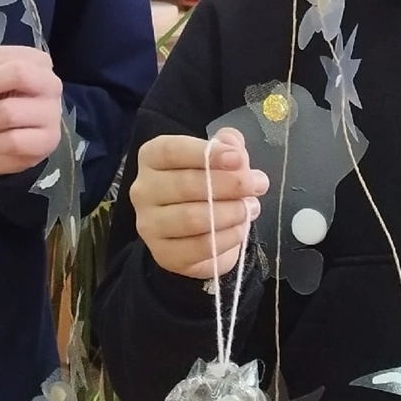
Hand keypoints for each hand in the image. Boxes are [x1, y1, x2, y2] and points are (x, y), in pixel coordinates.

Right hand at [131, 126, 267, 280]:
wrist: (200, 233)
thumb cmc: (206, 187)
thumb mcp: (219, 159)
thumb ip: (228, 145)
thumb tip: (234, 147)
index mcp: (151, 158)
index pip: (172, 151)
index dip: (205, 153)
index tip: (238, 158)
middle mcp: (143, 190)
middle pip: (185, 184)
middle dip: (229, 184)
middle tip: (257, 185)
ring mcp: (149, 225)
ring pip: (192, 218)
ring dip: (230, 212)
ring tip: (251, 207)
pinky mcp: (163, 254)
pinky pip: (201, 246)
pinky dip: (228, 237)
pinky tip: (241, 228)